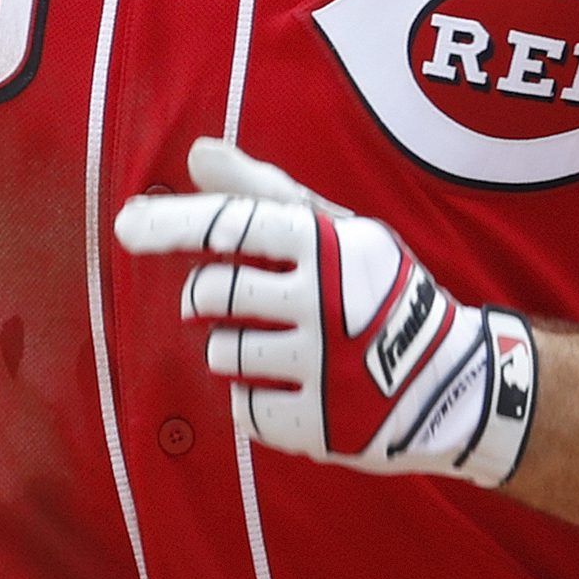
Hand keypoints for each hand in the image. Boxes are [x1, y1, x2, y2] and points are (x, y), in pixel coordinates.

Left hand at [113, 139, 537, 487]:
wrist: (453, 380)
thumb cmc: (377, 291)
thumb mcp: (337, 230)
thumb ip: (264, 193)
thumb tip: (196, 154)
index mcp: (331, 244)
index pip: (234, 225)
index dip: (174, 224)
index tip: (125, 227)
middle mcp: (328, 300)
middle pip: (212, 294)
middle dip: (206, 297)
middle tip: (232, 302)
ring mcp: (325, 366)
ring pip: (221, 354)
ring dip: (227, 350)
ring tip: (268, 347)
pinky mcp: (322, 424)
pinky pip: (243, 411)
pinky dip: (251, 402)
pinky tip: (287, 389)